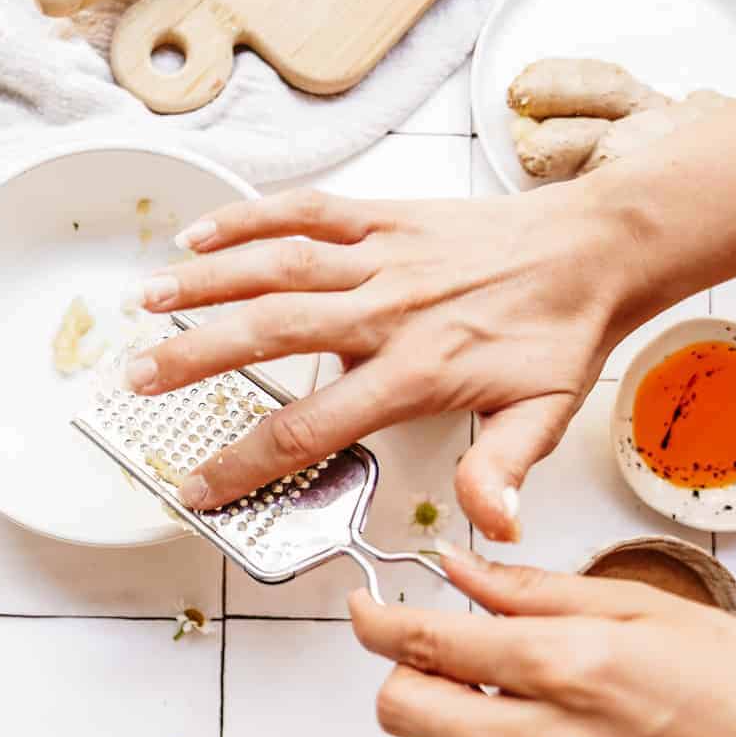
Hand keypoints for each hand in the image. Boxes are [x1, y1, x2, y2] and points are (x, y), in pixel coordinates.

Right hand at [125, 184, 652, 540]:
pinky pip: (305, 210)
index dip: (247, 463)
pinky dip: (249, 216)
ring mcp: (381, 257)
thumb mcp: (544, 417)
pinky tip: (199, 233)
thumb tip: (491, 526)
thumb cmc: (560, 334)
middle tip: (139, 380)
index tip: (199, 487)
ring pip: (276, 266)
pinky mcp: (383, 216)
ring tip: (146, 303)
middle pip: (272, 335)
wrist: (596, 248)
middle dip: (197, 359)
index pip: (312, 427)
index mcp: (416, 371)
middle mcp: (387, 310)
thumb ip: (502, 470)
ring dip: (205, 283)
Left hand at [349, 543, 735, 736]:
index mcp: (566, 668)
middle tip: (442, 653)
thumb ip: (531, 590)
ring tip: (567, 701)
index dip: (375, 620)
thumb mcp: (643, 607)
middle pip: (402, 712)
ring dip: (481, 713)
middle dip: (403, 675)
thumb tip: (458, 571)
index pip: (423, 643)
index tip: (365, 608)